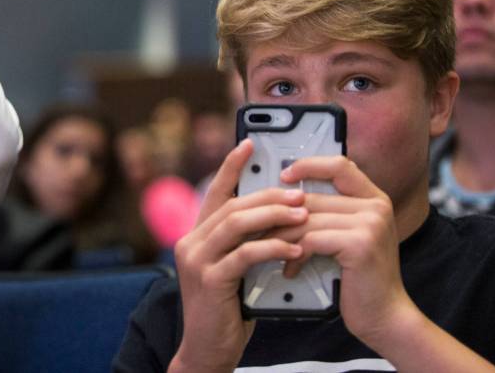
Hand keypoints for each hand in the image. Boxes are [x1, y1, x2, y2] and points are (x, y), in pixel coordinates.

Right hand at [169, 139, 307, 372]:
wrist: (208, 350)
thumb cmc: (229, 309)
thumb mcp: (235, 269)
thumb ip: (245, 242)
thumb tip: (279, 214)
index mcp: (197, 235)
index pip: (215, 192)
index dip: (232, 166)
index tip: (251, 144)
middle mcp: (191, 242)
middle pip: (233, 205)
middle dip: (269, 195)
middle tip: (300, 192)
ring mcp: (197, 260)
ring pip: (237, 224)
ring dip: (274, 216)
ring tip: (303, 215)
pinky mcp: (210, 280)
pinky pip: (245, 254)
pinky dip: (272, 248)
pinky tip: (295, 250)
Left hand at [270, 156, 418, 349]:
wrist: (385, 317)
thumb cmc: (360, 279)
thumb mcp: (349, 238)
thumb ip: (332, 214)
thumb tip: (287, 198)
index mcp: (374, 199)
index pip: (339, 165)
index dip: (309, 166)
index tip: (283, 175)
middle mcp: (376, 206)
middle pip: (314, 198)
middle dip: (281, 215)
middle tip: (258, 228)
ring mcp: (371, 224)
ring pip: (308, 220)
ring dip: (283, 238)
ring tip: (270, 252)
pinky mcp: (360, 244)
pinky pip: (312, 240)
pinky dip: (295, 255)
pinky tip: (290, 269)